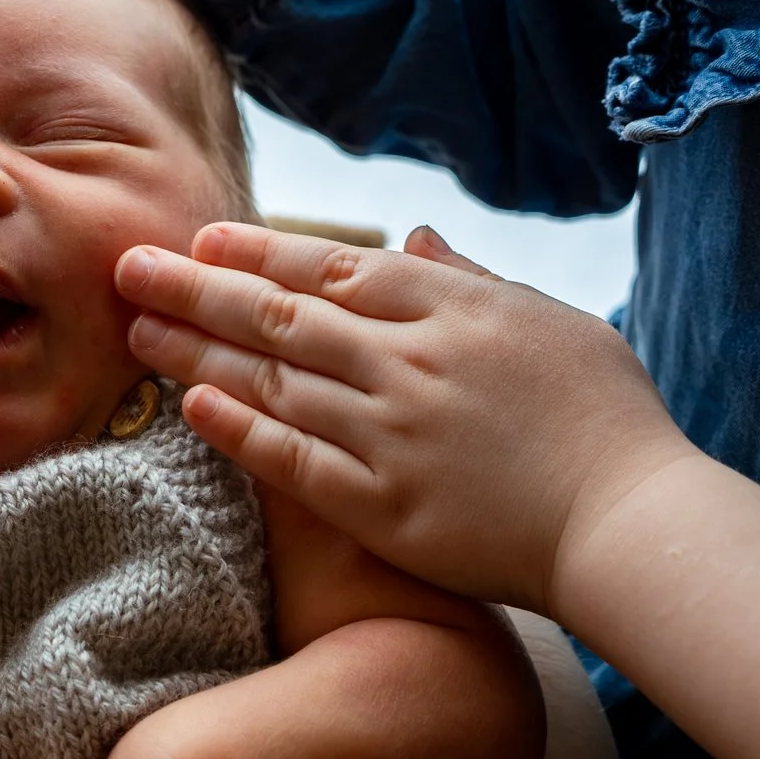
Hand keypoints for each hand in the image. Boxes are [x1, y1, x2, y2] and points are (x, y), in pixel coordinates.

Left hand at [115, 224, 697, 615]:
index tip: (201, 241)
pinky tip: (192, 404)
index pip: (333, 266)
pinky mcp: (385, 506)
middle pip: (283, 314)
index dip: (258, 252)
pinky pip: (293, 461)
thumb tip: (412, 237)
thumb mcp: (549, 322)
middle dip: (197, 288)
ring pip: (275, 381)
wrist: (631, 522)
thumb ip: (470, 279)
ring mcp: (393, 434)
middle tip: (129, 268)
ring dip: (198, 352)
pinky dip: (240, 428)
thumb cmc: (606, 420)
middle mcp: (410, 361)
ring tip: (140, 332)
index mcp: (453, 306)